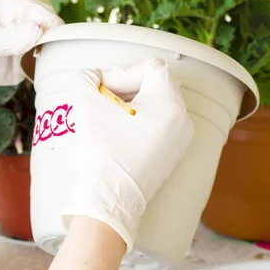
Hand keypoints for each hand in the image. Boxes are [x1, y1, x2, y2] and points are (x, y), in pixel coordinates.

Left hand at [0, 0, 62, 116]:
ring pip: (53, 51)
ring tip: (44, 74)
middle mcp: (26, 23)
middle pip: (56, 33)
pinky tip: (41, 81)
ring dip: (53, 62)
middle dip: (56, 48)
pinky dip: (45, 74)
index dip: (52, 33)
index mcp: (17, 6)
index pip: (48, 17)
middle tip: (43, 64)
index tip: (44, 50)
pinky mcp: (24, 64)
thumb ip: (10, 38)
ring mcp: (26, 44)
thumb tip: (39, 30)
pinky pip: (43, 68)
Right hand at [63, 58, 193, 251]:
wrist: (108, 202)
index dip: (124, 72)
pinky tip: (118, 132)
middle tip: (103, 98)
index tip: (104, 90)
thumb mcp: (88, 105)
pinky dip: (140, 121)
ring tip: (108, 115)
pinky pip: (161, 124)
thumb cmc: (102, 152)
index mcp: (170, 104)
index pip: (151, 68)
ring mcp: (181, 139)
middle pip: (157, 84)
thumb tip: (91, 76)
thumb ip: (87, 80)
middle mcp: (183, 120)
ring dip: (132, 102)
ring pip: (158, 104)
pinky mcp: (173, 154)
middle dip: (127, 86)